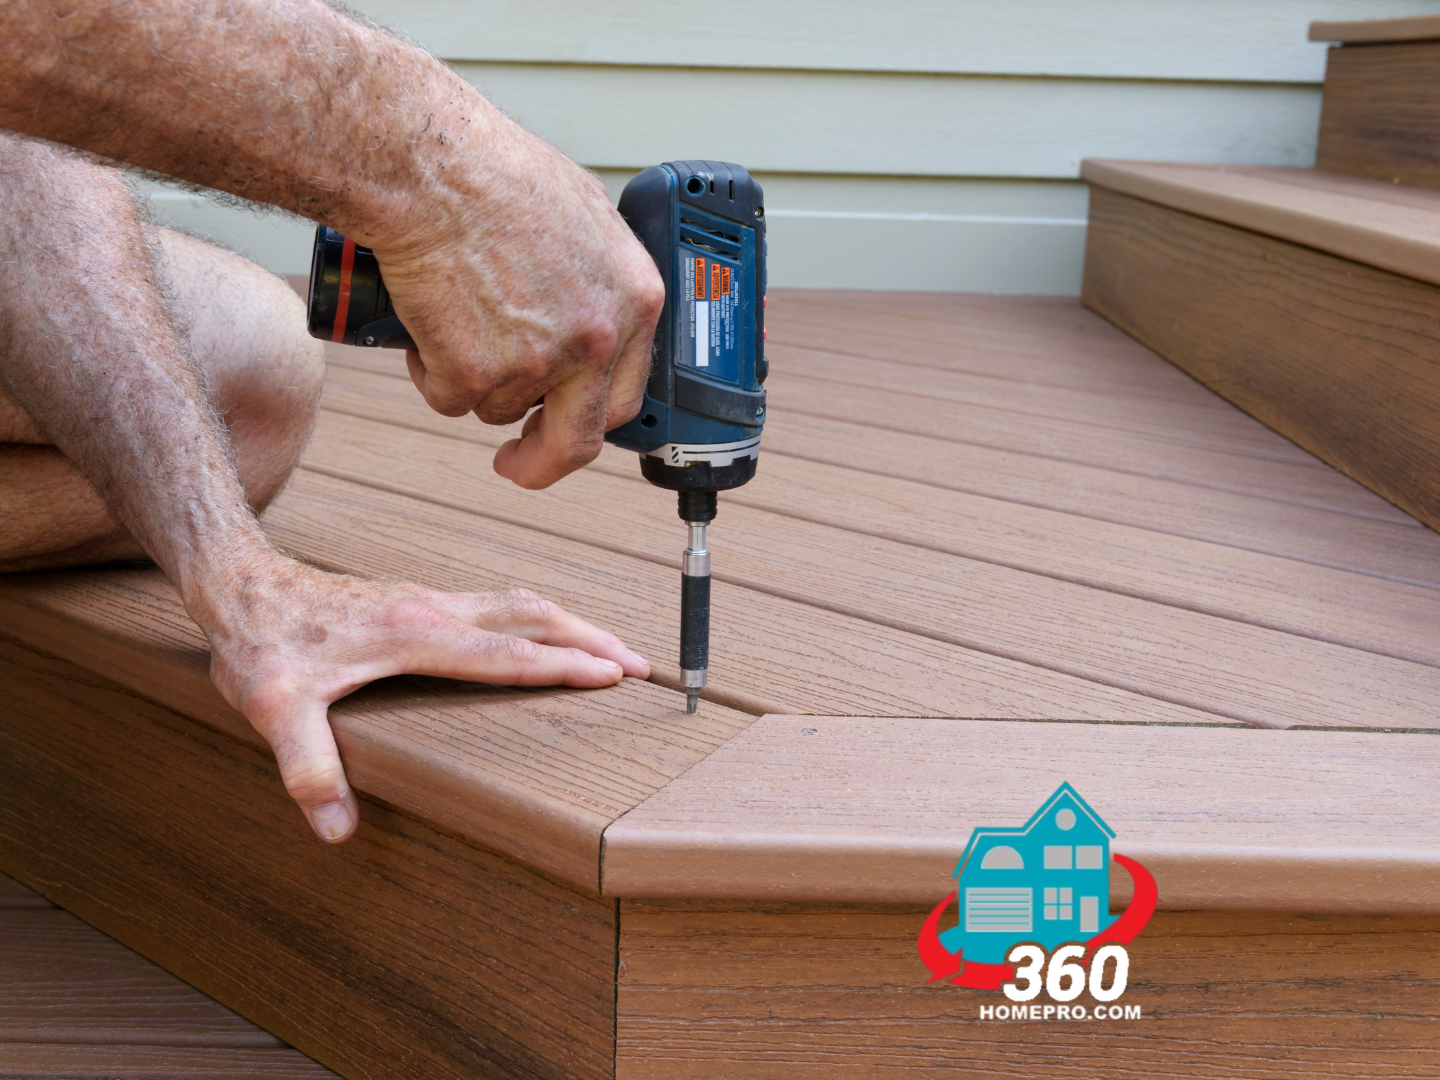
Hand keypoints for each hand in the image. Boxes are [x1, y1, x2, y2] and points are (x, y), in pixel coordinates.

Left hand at [197, 550, 649, 841]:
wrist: (241, 584)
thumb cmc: (260, 643)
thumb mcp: (273, 709)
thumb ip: (307, 766)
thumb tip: (338, 828)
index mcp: (414, 633)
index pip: (507, 654)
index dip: (562, 667)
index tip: (614, 675)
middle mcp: (434, 609)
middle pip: (533, 617)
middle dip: (592, 640)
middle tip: (641, 665)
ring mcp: (432, 599)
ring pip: (522, 604)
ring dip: (572, 623)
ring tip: (613, 649)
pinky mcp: (423, 599)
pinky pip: (502, 604)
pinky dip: (541, 619)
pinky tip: (544, 634)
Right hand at [371, 113, 663, 490]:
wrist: (431, 166)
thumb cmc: (495, 174)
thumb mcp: (584, 220)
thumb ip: (597, 282)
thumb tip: (591, 314)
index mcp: (633, 301)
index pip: (626, 394)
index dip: (590, 418)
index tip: (565, 429)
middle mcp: (596, 339)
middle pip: (577, 440)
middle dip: (542, 461)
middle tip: (515, 462)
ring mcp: (539, 362)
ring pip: (499, 408)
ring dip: (472, 381)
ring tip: (452, 312)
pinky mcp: (476, 373)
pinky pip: (449, 399)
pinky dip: (430, 372)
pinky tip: (426, 318)